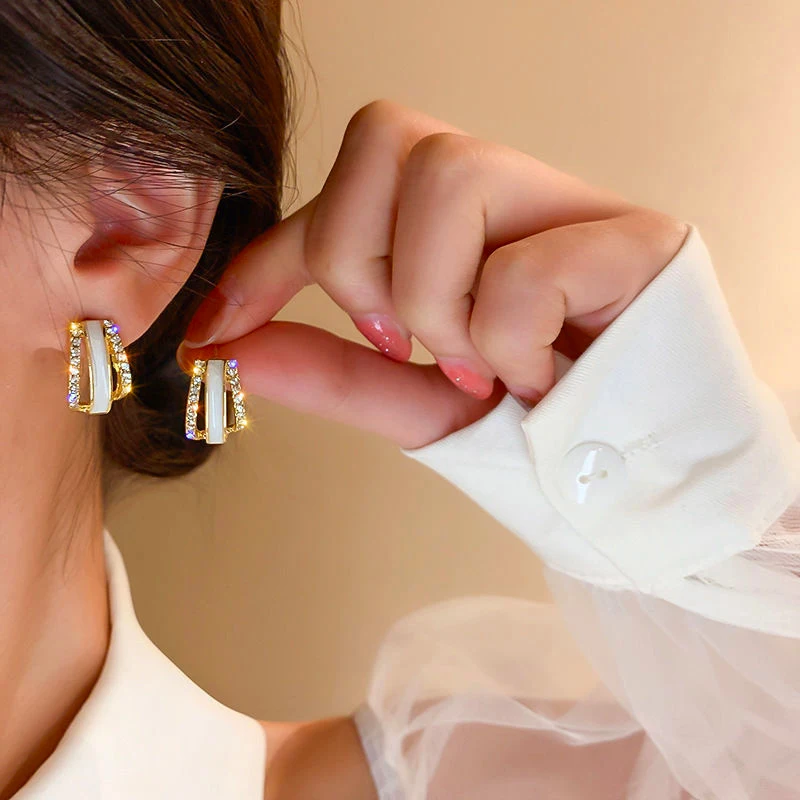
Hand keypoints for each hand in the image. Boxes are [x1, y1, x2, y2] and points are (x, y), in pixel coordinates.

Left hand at [177, 100, 688, 448]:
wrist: (657, 482)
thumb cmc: (547, 437)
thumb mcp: (423, 409)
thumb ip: (334, 376)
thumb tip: (230, 351)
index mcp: (458, 231)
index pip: (344, 200)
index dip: (268, 256)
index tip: (214, 326)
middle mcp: (512, 195)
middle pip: (385, 137)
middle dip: (362, 265)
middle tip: (410, 346)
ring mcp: (573, 206)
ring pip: (448, 176)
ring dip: (440, 303)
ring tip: (487, 365)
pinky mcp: (637, 237)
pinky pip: (522, 266)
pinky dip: (510, 341)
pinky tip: (547, 375)